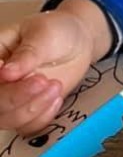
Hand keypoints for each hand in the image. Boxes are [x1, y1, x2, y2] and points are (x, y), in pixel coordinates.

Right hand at [0, 0, 112, 134]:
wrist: (79, 40)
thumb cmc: (57, 30)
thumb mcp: (43, 34)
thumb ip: (26, 54)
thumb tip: (5, 73)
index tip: (11, 76)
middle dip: (16, 96)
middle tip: (42, 80)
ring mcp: (11, 97)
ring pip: (7, 118)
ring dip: (32, 108)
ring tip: (55, 86)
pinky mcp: (28, 110)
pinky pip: (27, 126)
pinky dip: (42, 117)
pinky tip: (56, 98)